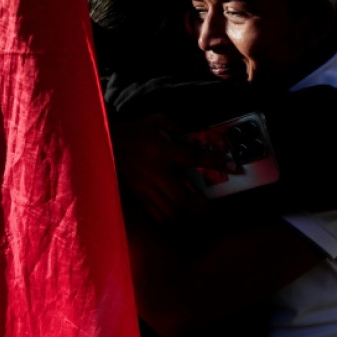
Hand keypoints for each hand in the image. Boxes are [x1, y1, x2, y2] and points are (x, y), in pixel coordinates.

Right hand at [110, 115, 228, 220]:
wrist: (104, 142)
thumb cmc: (134, 131)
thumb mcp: (157, 120)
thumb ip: (178, 128)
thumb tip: (196, 136)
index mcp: (163, 150)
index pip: (194, 157)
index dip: (216, 162)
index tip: (232, 167)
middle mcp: (155, 172)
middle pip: (183, 197)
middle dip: (201, 205)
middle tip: (212, 207)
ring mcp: (145, 186)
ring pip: (170, 210)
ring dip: (185, 213)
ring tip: (195, 212)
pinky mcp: (137, 194)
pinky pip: (155, 213)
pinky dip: (168, 216)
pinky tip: (174, 213)